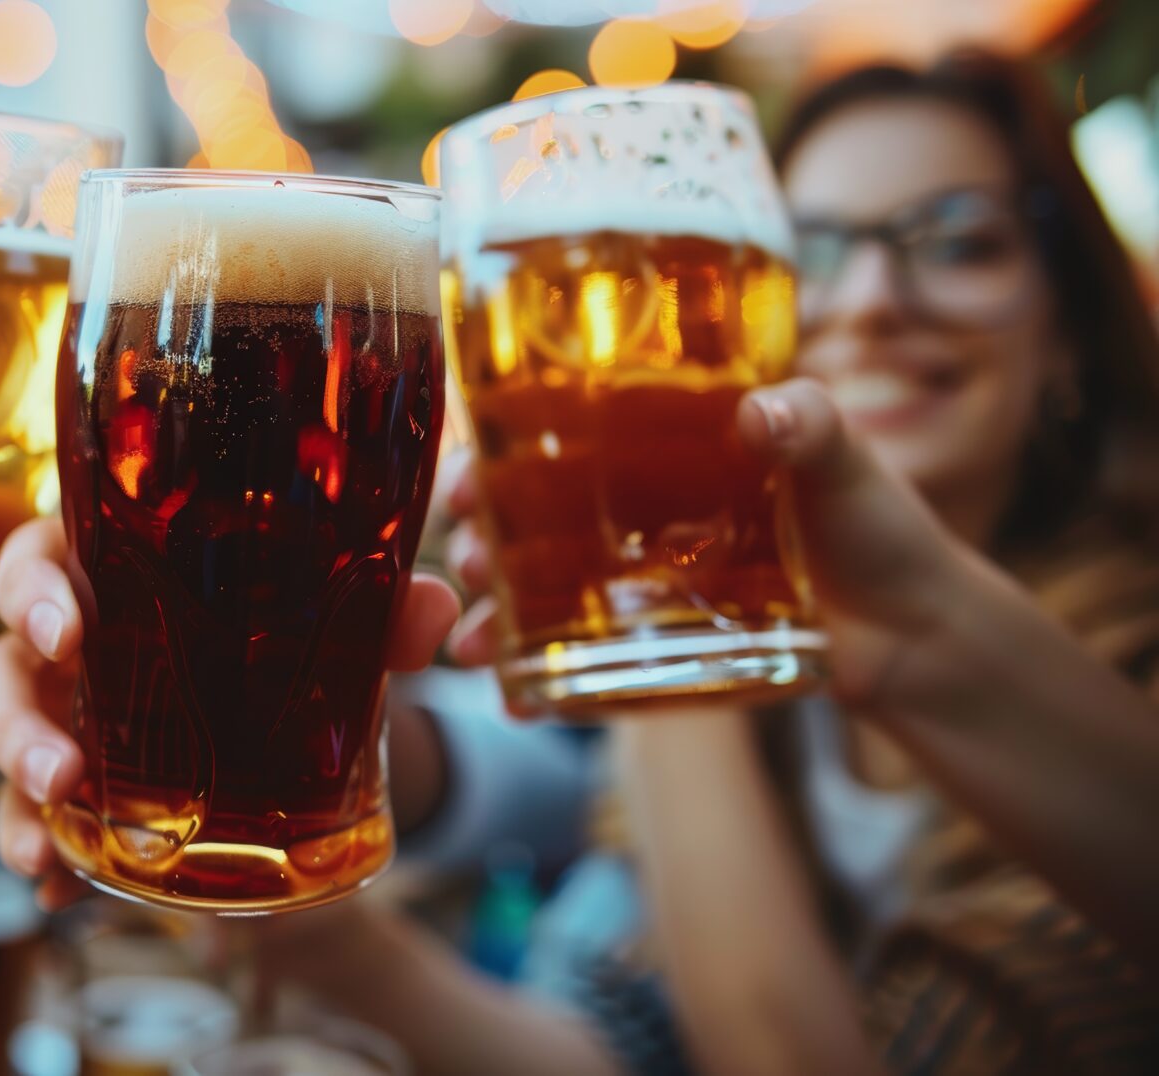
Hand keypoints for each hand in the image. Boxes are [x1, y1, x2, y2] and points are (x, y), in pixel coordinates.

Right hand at [0, 517, 460, 907]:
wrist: (297, 704)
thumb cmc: (282, 627)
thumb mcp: (330, 617)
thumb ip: (382, 610)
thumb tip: (434, 612)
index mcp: (110, 572)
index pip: (39, 559)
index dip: (33, 591)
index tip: (66, 630)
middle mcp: (72, 647)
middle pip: (1, 668)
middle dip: (12, 723)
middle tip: (59, 768)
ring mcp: (66, 719)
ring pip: (6, 750)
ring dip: (14, 799)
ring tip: (42, 846)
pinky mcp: (79, 790)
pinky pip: (37, 823)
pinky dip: (44, 862)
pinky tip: (54, 896)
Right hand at [445, 377, 974, 713]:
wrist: (918, 631)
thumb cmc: (879, 525)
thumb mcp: (845, 458)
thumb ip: (810, 425)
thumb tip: (764, 415)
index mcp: (662, 448)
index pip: (557, 434)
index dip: (497, 448)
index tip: (466, 469)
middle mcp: (635, 514)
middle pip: (525, 516)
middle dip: (476, 536)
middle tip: (460, 558)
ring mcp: (640, 584)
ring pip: (538, 591)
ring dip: (492, 612)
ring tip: (471, 639)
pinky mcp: (659, 647)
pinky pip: (582, 661)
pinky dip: (540, 681)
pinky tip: (512, 696)